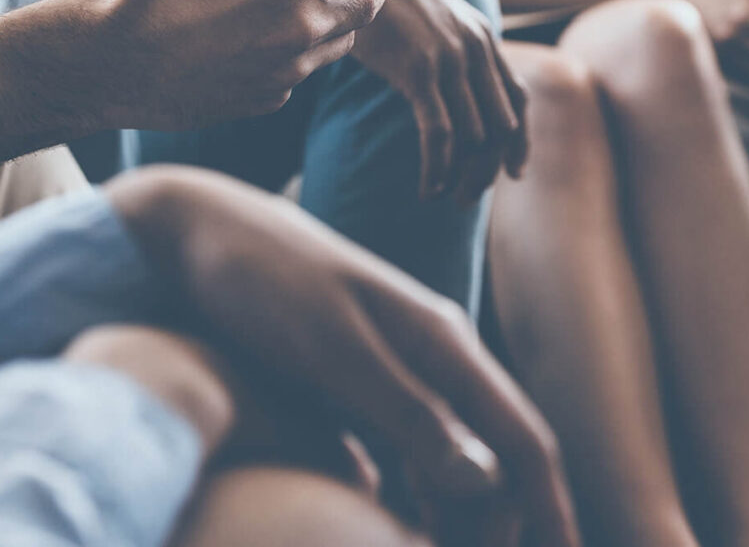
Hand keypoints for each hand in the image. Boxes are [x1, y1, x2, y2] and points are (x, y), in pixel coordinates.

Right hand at [0, 0, 472, 160]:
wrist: (96, 62)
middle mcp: (302, 28)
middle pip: (364, 10)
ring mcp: (286, 70)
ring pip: (334, 41)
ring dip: (323, 20)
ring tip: (267, 0)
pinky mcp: (267, 100)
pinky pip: (300, 70)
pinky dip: (290, 50)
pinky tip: (239, 36)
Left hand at [109, 165, 580, 546]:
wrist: (198, 231)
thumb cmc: (264, 284)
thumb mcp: (335, 351)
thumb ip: (409, 414)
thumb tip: (489, 481)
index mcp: (444, 346)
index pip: (523, 441)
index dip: (550, 510)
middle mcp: (435, 358)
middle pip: (498, 458)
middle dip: (508, 522)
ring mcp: (397, 369)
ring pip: (454, 460)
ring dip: (464, 518)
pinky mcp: (356, 382)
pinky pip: (409, 454)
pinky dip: (417, 500)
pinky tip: (400, 527)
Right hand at [353, 0, 526, 202]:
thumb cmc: (380, 2)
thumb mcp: (429, 18)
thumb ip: (453, 51)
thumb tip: (462, 97)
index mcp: (483, 35)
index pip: (518, 99)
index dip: (520, 141)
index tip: (513, 172)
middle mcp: (474, 46)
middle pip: (501, 125)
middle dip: (488, 168)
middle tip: (468, 196)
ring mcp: (449, 58)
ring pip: (475, 137)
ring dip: (463, 177)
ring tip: (445, 197)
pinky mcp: (419, 71)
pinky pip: (441, 136)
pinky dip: (438, 170)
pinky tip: (428, 189)